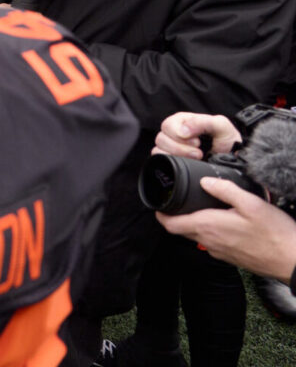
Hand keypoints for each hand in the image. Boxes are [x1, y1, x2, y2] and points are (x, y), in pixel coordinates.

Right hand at [154, 112, 242, 157]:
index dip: (179, 134)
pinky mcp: (170, 159)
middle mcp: (175, 133)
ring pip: (159, 149)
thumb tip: (182, 130)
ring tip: (196, 157)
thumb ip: (203, 122)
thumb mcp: (222, 127)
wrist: (233, 160)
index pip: (168, 124)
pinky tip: (186, 162)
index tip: (196, 141)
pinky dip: (171, 161)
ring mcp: (171, 147)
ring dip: (178, 154)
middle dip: (180, 147)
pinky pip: (159, 159)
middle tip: (198, 151)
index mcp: (183, 121)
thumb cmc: (227, 142)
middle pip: (161, 137)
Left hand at [157, 178, 295, 279]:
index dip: (161, 214)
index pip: (171, 225)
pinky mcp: (231, 258)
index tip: (160, 204)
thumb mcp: (252, 203)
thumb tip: (206, 181)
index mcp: (209, 227)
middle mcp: (210, 242)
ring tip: (201, 209)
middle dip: (176, 217)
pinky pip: (212, 244)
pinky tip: (223, 223)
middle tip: (179, 203)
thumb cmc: (275, 234)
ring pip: (197, 237)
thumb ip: (226, 190)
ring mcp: (220, 253)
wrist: (293, 262)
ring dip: (194, 224)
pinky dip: (210, 232)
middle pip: (181, 231)